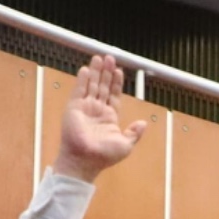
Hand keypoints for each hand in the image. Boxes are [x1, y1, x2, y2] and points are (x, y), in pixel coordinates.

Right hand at [53, 55, 149, 181]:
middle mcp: (97, 110)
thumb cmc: (104, 156)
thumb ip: (134, 133)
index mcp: (109, 117)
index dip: (116, 83)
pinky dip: (82, 80)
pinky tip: (86, 69)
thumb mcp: (125, 145)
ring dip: (95, 72)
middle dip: (106, 73)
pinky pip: (79, 90)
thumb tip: (144, 123)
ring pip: (91, 85)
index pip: (113, 95)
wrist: (85, 160)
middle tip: (109, 58)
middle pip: (102, 87)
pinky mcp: (74, 108)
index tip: (119, 71)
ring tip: (99, 58)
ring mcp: (85, 108)